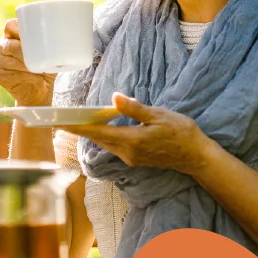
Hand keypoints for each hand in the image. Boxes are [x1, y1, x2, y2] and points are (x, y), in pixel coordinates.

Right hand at [0, 18, 56, 106]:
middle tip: (39, 56)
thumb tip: (61, 38)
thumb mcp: (48, 53)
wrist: (38, 91)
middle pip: (9, 44)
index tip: (34, 37)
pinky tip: (36, 78)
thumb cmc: (44, 68)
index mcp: (11, 36)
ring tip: (39, 68)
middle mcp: (1, 46)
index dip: (20, 30)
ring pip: (9, 60)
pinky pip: (12, 74)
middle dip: (24, 51)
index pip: (10, 26)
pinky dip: (26, 76)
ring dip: (26, 65)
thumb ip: (48, 43)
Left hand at [62, 93, 210, 173]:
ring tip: (79, 119)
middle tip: (64, 117)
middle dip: (81, 128)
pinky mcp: (135, 158)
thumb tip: (114, 98)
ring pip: (106, 142)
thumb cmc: (181, 133)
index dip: (79, 127)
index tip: (61, 122)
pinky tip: (102, 126)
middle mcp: (128, 152)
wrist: (196, 156)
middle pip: (98, 139)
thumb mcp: (159, 115)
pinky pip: (115, 145)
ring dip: (93, 132)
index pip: (98, 132)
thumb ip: (135, 109)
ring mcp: (131, 157)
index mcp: (132, 140)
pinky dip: (105, 135)